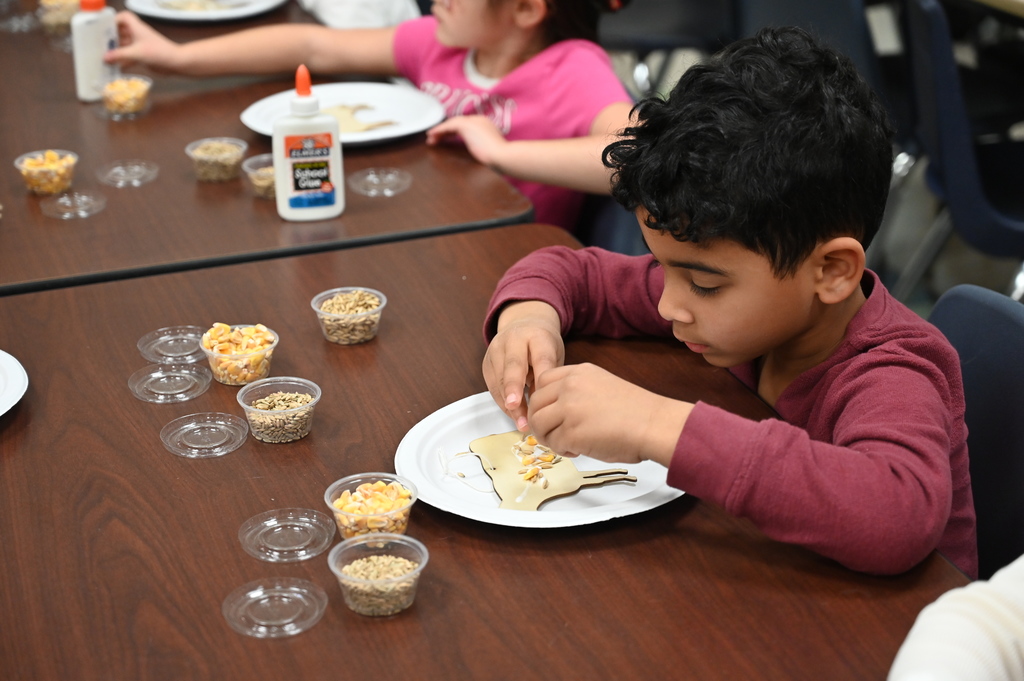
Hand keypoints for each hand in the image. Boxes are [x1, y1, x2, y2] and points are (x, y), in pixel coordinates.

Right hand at [104, 12, 179, 71]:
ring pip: (124, 46)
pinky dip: (122, 61)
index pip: (124, 17)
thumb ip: (120, 55)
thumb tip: (105, 57)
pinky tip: (114, 67)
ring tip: (102, 56)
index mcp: (136, 28)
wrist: (176, 63)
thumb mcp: (136, 52)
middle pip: (120, 32)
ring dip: (115, 51)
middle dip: (110, 38)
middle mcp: (137, 35)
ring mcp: (140, 46)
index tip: (103, 27)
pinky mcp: (142, 56)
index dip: (114, 20)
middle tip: (98, 44)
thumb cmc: (159, 52)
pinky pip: (129, 57)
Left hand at [425, 115, 507, 168]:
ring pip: (452, 124)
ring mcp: (473, 121)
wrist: (502, 156)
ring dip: (440, 132)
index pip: (466, 127)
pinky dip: (439, 130)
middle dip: (446, 132)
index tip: (446, 140)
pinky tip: (432, 136)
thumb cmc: (500, 159)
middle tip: (435, 140)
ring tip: (430, 140)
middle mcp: (479, 120)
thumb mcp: (491, 152)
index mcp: (486, 126)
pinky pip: (448, 126)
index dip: (454, 133)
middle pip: (458, 124)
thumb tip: (480, 155)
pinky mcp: (466, 125)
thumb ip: (483, 149)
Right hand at [483, 301, 563, 431]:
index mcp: (536, 336)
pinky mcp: (486, 364)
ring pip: (500, 380)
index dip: (538, 378)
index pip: (539, 357)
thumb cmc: (542, 344)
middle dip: (513, 388)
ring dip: (510, 404)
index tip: (539, 398)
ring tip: (523, 424)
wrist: (523, 324)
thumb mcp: (554, 353)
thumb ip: (549, 375)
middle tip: (515, 406)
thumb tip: (544, 404)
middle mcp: (513, 340)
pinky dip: (503, 403)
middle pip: (513, 366)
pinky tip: (515, 416)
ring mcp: (496, 351)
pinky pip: (493, 387)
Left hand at [527, 363, 691, 466]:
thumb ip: (577, 391)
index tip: (550, 412)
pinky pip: (553, 443)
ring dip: (549, 437)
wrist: (654, 424)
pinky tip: (579, 450)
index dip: (543, 399)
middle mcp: (570, 386)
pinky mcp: (570, 432)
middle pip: (535, 402)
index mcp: (579, 372)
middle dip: (541, 421)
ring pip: (538, 423)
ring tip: (567, 443)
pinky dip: (563, 450)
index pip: (543, 380)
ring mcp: (568, 408)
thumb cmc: (637, 411)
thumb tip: (556, 410)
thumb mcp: (602, 386)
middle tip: (553, 433)